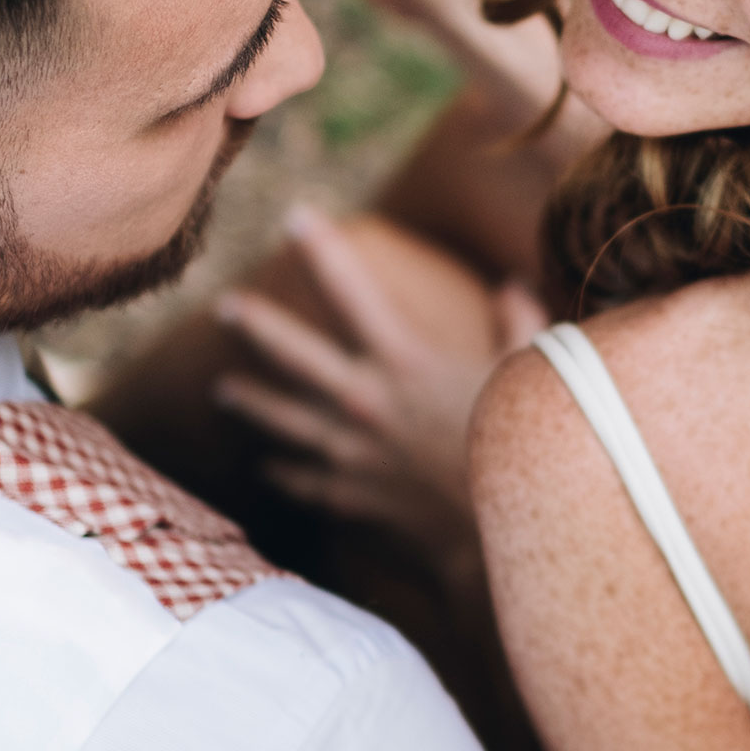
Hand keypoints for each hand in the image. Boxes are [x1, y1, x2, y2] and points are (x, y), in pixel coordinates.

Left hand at [214, 207, 546, 545]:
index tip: (296, 216)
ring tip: (224, 391)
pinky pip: (303, 481)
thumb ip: (518, 323)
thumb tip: (514, 283)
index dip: (322, 249)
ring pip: (282, 420)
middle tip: (225, 308)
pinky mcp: (349, 496)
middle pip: (291, 355)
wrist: (501, 534)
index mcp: (404, 362)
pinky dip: (284, 472)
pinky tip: (268, 466)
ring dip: (252, 402)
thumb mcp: (525, 375)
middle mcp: (363, 402)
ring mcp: (349, 453)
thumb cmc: (520, 449)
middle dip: (256, 326)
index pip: (350, 290)